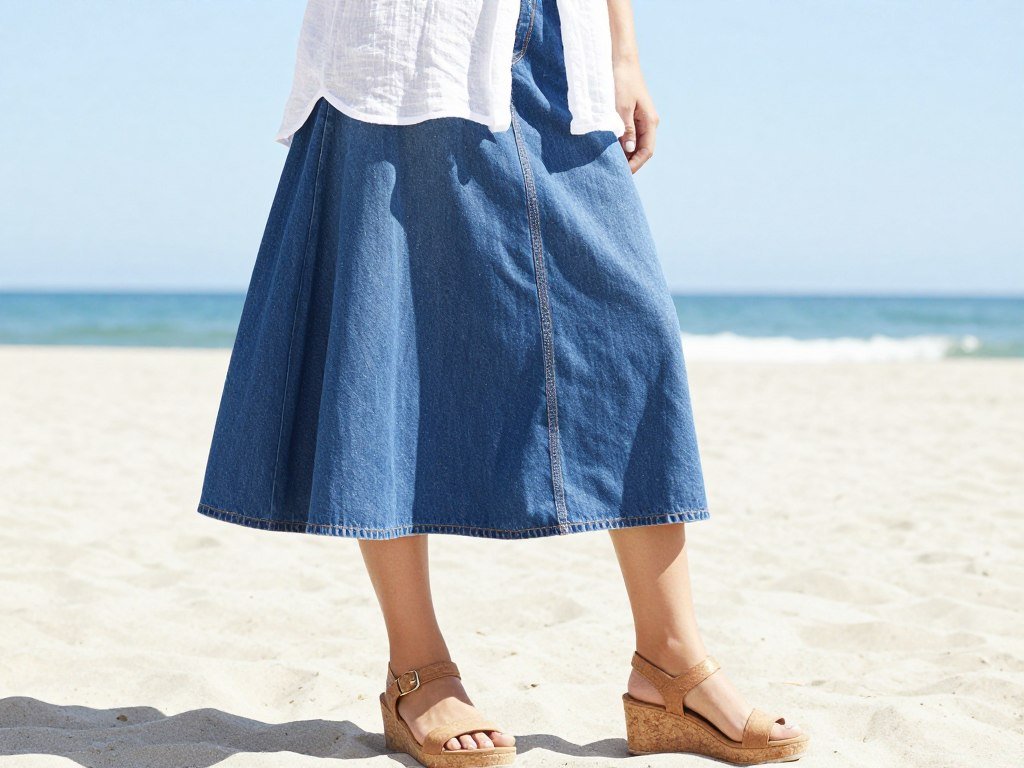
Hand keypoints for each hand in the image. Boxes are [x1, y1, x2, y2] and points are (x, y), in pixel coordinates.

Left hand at [613, 59, 658, 173]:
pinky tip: (608, 148)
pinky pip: (628, 135)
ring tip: (608, 162)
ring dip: (623, 153)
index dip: (635, 164)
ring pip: (634, 144)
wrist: (620, 61)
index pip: (646, 151)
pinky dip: (620, 143)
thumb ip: (626, 130)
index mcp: (650, 122)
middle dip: (629, 162)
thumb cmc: (621, 81)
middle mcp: (648, 123)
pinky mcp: (632, 116)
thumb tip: (629, 150)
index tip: (622, 173)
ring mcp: (640, 120)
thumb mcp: (621, 107)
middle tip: (613, 171)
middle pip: (641, 150)